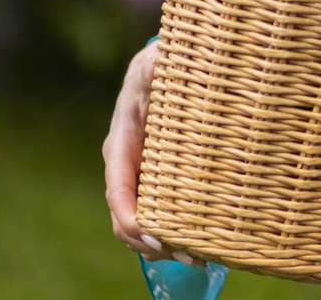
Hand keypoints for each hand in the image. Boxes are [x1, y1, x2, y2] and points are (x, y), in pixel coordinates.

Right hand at [104, 38, 195, 263]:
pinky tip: (202, 244)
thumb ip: (157, 67)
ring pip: (140, 227)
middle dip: (153, 244)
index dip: (132, 221)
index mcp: (120, 145)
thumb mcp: (157, 63)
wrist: (162, 68)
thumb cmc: (160, 66)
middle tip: (192, 256)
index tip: (155, 239)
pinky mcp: (155, 183)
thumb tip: (158, 64)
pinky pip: (156, 218)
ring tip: (201, 258)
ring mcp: (138, 179)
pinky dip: (173, 236)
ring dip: (165, 247)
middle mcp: (124, 168)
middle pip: (127, 221)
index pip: (118, 192)